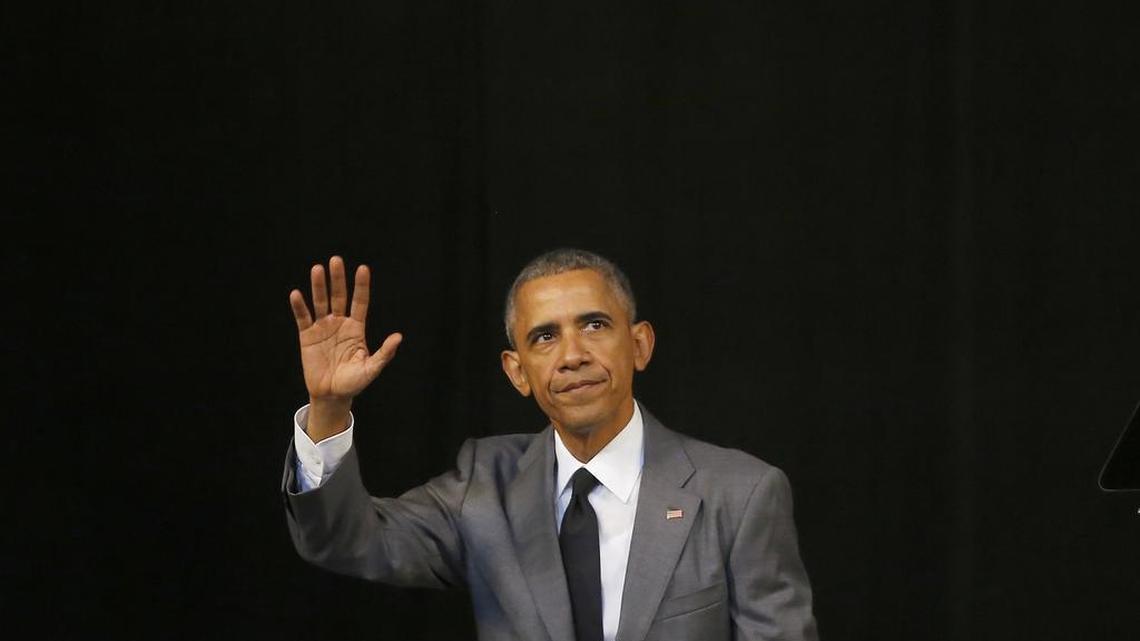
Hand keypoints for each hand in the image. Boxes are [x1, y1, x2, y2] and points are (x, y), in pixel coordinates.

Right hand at [289, 256, 401, 438]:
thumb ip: (384, 353)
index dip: (361, 286)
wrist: (331, 395)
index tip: (363, 268)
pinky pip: (303, 318)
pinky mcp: (307, 336)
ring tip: (317, 269)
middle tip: (336, 260)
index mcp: (356, 328)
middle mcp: (340, 323)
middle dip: (338, 279)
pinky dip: (299, 306)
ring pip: (320, 302)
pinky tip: (296, 294)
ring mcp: (323, 328)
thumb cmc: (354, 382)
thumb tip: (398, 337)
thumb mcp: (371, 369)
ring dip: (318, 286)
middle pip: (339, 296)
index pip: (360, 302)